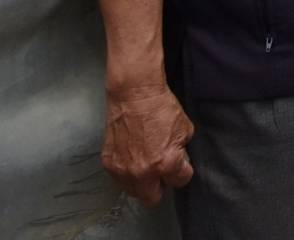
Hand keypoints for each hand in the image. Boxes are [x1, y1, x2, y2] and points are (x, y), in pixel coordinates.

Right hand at [101, 84, 194, 205]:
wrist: (133, 94)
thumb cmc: (163, 108)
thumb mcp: (185, 130)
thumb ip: (181, 153)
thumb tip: (177, 163)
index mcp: (166, 164)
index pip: (180, 182)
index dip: (182, 171)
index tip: (180, 161)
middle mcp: (143, 173)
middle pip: (152, 199)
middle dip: (160, 186)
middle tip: (162, 172)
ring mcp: (123, 170)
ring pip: (134, 192)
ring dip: (142, 183)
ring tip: (146, 164)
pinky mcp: (108, 164)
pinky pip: (120, 180)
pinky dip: (128, 173)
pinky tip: (133, 157)